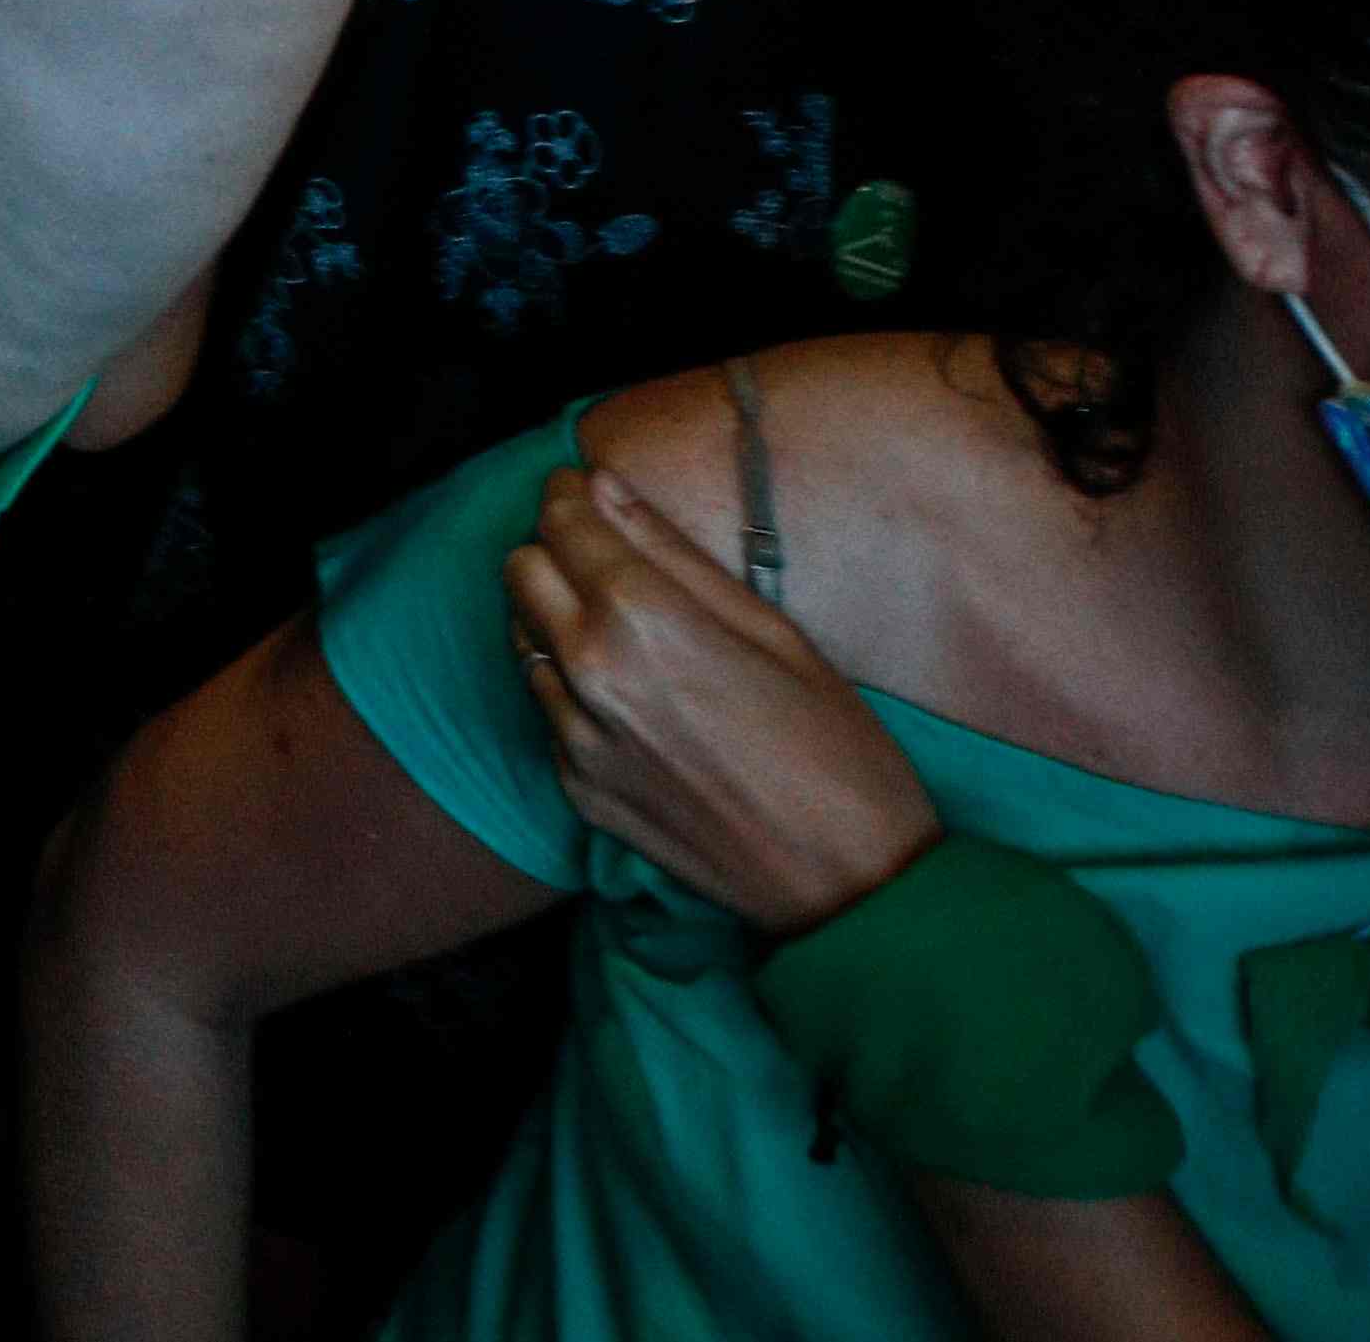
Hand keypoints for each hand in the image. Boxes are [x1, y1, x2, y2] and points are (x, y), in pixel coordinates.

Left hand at [503, 459, 934, 933]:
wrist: (850, 884)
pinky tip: (634, 700)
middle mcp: (589, 673)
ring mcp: (575, 737)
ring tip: (624, 629)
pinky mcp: (576, 789)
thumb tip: (603, 485)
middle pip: (519, 571)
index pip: (561, 522)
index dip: (570, 496)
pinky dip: (572, 689)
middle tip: (604, 556)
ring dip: (555, 619)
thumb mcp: (773, 630)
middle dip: (553, 549)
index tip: (586, 490)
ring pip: (522, 639)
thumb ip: (673, 552)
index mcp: (640, 619)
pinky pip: (547, 710)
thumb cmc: (837, 749)